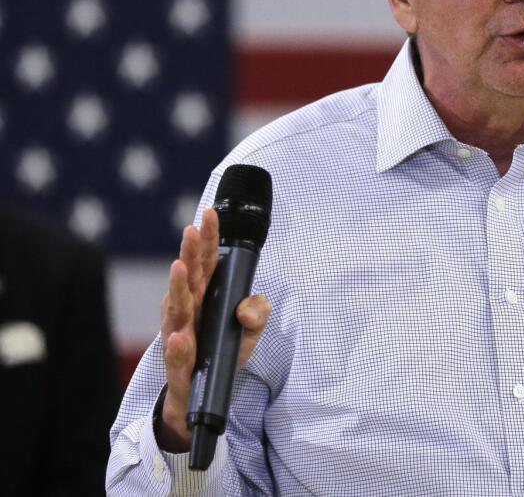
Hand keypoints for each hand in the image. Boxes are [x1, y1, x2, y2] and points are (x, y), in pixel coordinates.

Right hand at [156, 208, 270, 452]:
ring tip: (179, 267)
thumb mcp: (247, 335)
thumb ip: (256, 315)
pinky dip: (177, 347)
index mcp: (204, 299)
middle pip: (189, 279)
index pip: (207, 264)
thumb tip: (250, 304)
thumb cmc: (219, 356)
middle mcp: (188, 313)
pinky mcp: (179, 367)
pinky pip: (177, 356)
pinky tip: (178, 337)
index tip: (209, 214)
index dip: (208, 240)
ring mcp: (180, 338)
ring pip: (177, 311)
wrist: (198, 400)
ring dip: (177, 289)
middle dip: (190, 254)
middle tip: (192, 230)